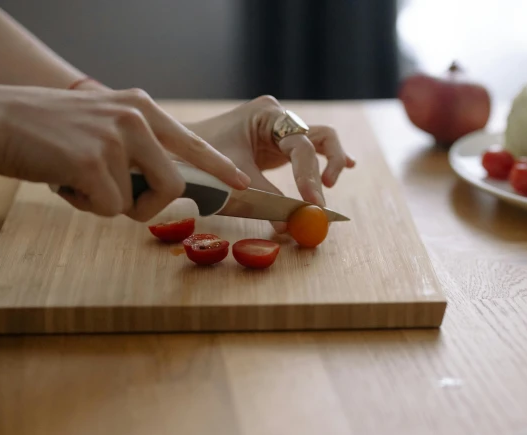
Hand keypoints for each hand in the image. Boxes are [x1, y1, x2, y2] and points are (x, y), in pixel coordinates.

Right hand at [0, 85, 250, 220]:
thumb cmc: (46, 131)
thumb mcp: (101, 124)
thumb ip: (135, 146)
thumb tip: (164, 185)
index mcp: (140, 108)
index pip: (192, 143)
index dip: (219, 167)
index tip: (241, 182)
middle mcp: (135, 119)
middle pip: (174, 185)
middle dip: (150, 206)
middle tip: (118, 201)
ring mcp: (116, 139)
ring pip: (137, 203)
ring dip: (108, 205)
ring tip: (77, 180)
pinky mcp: (94, 162)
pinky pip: (109, 209)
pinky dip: (86, 207)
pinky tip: (63, 182)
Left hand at [184, 96, 355, 230]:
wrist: (176, 150)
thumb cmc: (200, 160)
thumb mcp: (235, 181)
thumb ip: (266, 201)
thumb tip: (289, 228)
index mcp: (267, 114)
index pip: (301, 145)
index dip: (309, 175)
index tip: (313, 203)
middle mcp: (277, 117)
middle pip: (321, 136)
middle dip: (328, 166)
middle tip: (321, 197)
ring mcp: (279, 129)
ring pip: (321, 141)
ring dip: (331, 162)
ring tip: (330, 185)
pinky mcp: (278, 144)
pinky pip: (311, 149)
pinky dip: (327, 159)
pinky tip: (349, 167)